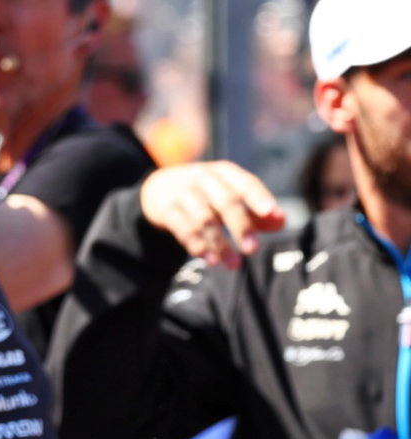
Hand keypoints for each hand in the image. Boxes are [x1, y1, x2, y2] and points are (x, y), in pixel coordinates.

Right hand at [138, 162, 284, 268]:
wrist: (157, 187)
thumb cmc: (206, 194)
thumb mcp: (230, 196)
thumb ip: (257, 212)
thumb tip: (281, 221)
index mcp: (224, 173)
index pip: (244, 182)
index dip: (257, 197)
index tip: (269, 212)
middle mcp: (202, 179)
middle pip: (225, 201)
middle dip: (240, 225)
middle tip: (252, 249)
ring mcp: (182, 193)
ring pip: (204, 218)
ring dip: (219, 243)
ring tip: (233, 264)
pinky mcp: (166, 210)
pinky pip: (182, 228)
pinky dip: (197, 245)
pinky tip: (210, 259)